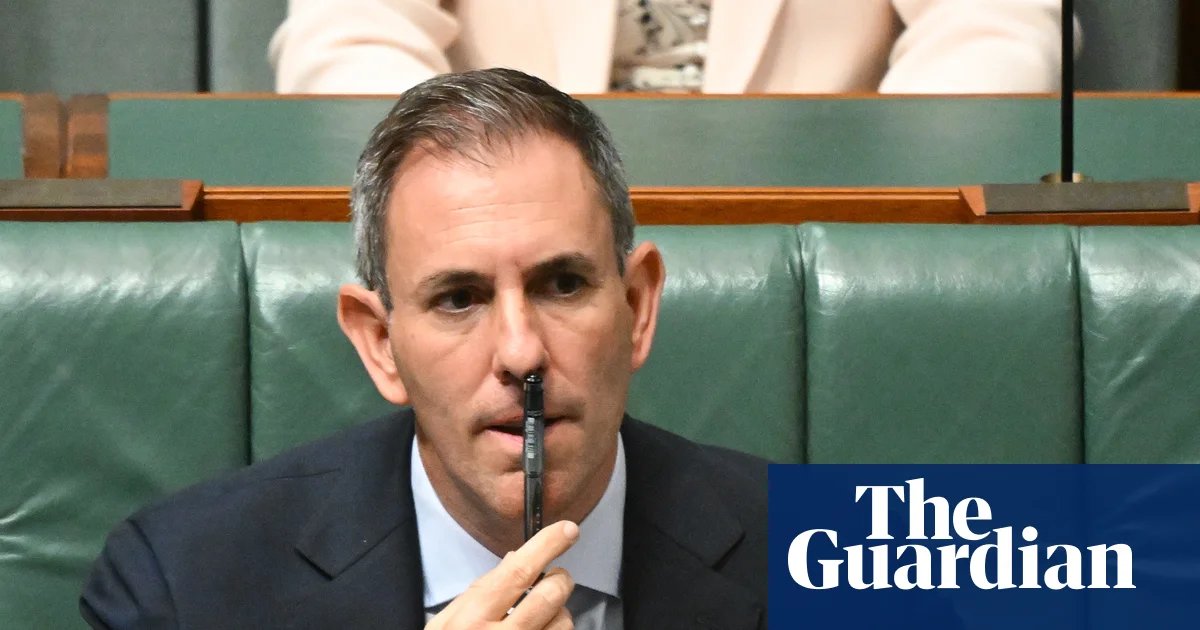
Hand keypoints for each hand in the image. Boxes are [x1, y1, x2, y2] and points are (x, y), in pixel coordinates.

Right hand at [426, 520, 579, 628]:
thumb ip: (478, 591)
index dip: (547, 546)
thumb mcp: (446, 625)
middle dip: (560, 580)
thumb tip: (515, 558)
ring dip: (560, 614)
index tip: (567, 530)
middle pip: (550, 595)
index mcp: (472, 618)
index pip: (517, 572)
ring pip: (564, 623)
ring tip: (541, 619)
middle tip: (553, 580)